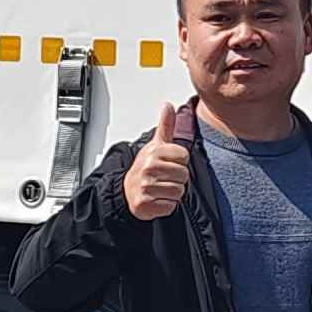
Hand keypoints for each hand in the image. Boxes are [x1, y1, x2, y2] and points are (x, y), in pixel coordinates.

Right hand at [122, 101, 196, 221]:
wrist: (127, 191)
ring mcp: (146, 187)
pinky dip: (166, 205)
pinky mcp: (146, 204)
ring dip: (172, 193)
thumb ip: (166, 125)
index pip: (184, 157)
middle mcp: (149, 168)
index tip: (168, 163)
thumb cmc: (145, 167)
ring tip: (160, 188)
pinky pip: (170, 206)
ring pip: (179, 191)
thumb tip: (168, 105)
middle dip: (177, 179)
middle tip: (163, 177)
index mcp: (154, 152)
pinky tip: (157, 199)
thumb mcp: (156, 145)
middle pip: (184, 175)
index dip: (179, 162)